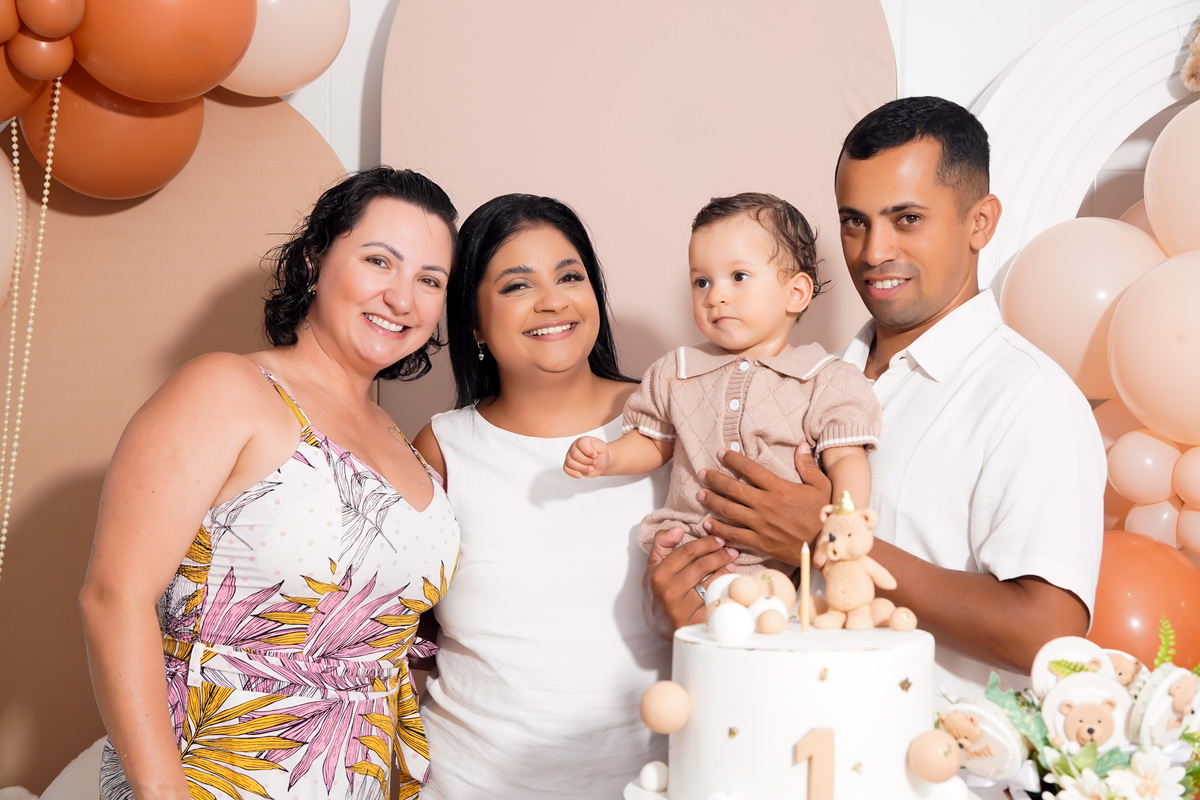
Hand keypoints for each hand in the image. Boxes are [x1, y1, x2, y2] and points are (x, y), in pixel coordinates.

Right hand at [564, 436, 608, 477]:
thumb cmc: (600, 454)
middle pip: (575, 455)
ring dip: (582, 468)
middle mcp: (574, 447)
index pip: (581, 444)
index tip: (595, 455)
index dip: (589, 452)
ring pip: (570, 463)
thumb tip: (591, 452)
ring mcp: (570, 456)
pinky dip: (572, 473)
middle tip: (594, 462)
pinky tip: (580, 475)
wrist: (601, 463)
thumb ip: (597, 445)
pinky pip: (566, 469)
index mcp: (582, 441)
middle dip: (587, 461)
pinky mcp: (569, 465)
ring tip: (591, 469)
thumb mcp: (603, 447)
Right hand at [643, 527, 737, 637]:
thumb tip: (679, 529)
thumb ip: (662, 543)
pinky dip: (726, 589)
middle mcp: (669, 592)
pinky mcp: (695, 623)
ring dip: (726, 570)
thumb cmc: (658, 591)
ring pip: (711, 583)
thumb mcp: (653, 566)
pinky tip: (730, 582)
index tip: (719, 539)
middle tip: (731, 550)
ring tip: (732, 563)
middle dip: (720, 554)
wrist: (659, 625)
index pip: (688, 552)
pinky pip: (716, 600)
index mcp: (659, 575)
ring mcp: (682, 610)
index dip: (706, 543)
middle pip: (702, 566)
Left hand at [696, 443, 829, 567]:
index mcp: (779, 488)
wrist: (826, 547)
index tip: (721, 453)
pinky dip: (719, 529)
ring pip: (729, 510)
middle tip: (702, 473)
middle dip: (714, 479)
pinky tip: (707, 524)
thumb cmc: (825, 515)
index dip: (733, 459)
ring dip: (712, 501)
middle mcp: (766, 505)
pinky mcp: (759, 542)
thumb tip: (801, 445)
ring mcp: (761, 524)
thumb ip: (808, 466)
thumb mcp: (821, 487)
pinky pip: (734, 534)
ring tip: (700, 494)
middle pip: (733, 488)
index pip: (750, 469)